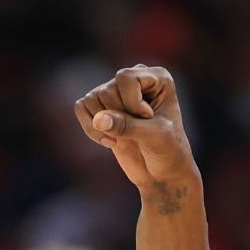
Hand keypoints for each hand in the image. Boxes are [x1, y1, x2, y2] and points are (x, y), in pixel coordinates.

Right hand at [74, 65, 197, 189]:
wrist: (161, 172)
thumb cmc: (168, 151)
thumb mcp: (154, 137)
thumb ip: (127, 126)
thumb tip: (98, 120)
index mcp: (157, 77)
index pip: (126, 78)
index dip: (131, 102)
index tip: (148, 119)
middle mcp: (135, 79)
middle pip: (107, 90)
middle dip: (119, 117)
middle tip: (138, 132)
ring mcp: (116, 91)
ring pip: (92, 99)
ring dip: (104, 126)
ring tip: (123, 139)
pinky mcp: (101, 107)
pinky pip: (81, 107)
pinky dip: (90, 128)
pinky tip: (110, 142)